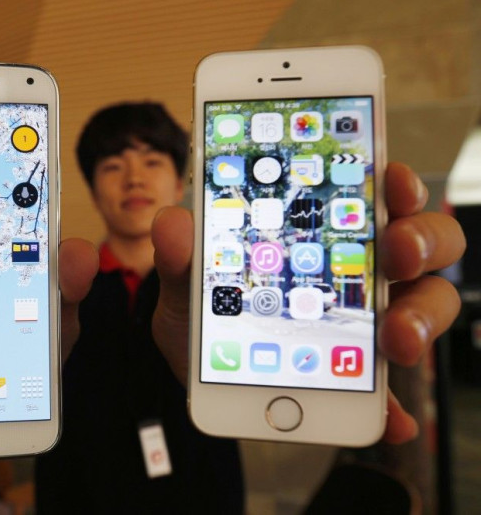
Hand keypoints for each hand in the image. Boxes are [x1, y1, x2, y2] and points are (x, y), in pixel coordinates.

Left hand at [151, 162, 464, 444]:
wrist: (203, 383)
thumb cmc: (206, 323)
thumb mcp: (185, 289)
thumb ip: (180, 259)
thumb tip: (174, 222)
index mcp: (320, 237)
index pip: (372, 196)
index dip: (393, 182)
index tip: (390, 181)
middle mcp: (357, 274)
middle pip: (419, 242)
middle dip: (419, 239)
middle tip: (396, 251)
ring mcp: (369, 326)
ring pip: (427, 304)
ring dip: (420, 316)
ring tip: (395, 339)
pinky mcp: (364, 380)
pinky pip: (393, 391)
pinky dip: (395, 405)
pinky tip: (390, 420)